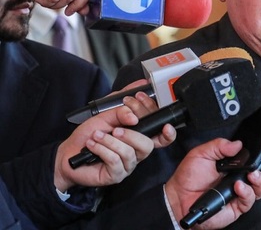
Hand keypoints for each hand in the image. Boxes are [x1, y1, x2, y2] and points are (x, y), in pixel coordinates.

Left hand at [53, 81, 175, 191]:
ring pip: (130, 152)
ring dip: (111, 141)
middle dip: (132, 134)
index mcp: (138, 136)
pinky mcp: (116, 174)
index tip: (166, 125)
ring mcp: (127, 164)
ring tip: (97, 136)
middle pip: (148, 145)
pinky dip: (103, 149)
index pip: (160, 136)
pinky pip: (116, 161)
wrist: (68, 152)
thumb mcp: (105, 116)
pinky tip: (93, 145)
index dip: (168, 133)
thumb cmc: (89, 134)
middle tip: (116, 128)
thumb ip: (121, 110)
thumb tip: (134, 114)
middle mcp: (136, 151)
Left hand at [165, 138, 260, 228]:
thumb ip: (220, 146)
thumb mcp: (203, 153)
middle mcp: (241, 180)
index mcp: (236, 166)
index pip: (258, 162)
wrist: (177, 197)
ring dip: (260, 181)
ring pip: (260, 189)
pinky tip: (239, 186)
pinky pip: (248, 201)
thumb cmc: (189, 177)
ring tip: (253, 175)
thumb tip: (238, 144)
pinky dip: (246, 192)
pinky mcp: (236, 207)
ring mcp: (240, 194)